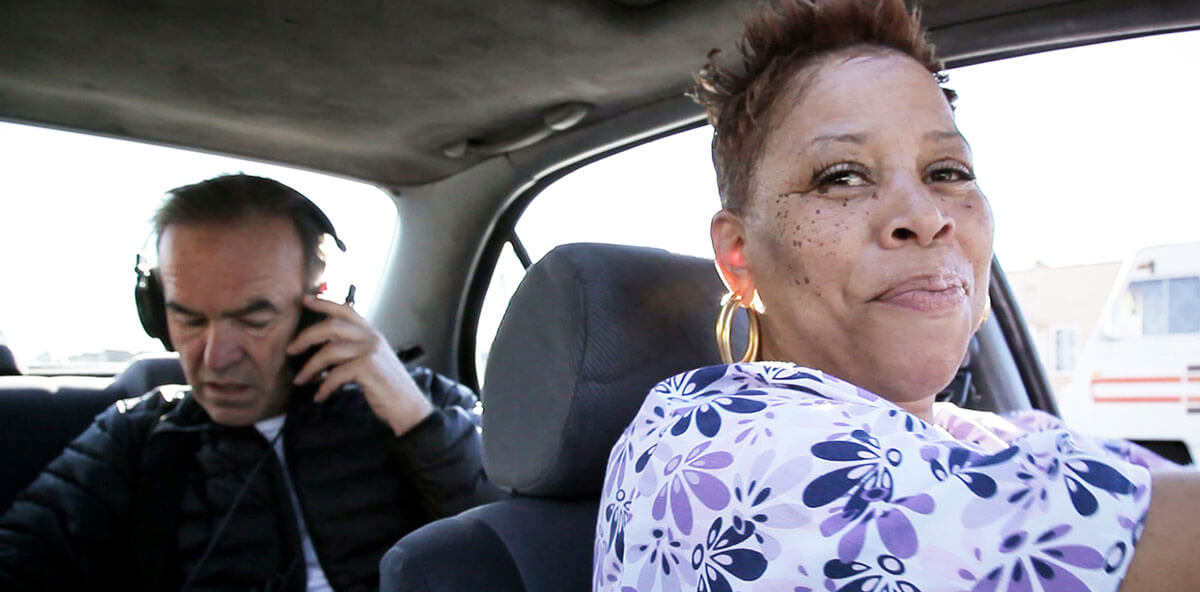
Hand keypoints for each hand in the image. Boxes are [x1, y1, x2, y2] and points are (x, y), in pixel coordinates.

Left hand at [286, 295, 433, 435]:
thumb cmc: (387, 386)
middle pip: (331, 327)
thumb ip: (353, 349)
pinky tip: (320, 396)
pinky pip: (335, 374)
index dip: (324, 303)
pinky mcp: (368, 367)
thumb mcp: (372, 360)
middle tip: (290, 349)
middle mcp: (372, 337)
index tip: (305, 300)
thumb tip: (322, 350)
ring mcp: (371, 351)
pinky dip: (324, 387)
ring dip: (310, 368)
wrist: (408, 406)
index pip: (345, 310)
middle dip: (306, 337)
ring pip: (329, 351)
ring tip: (300, 380)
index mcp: (372, 333)